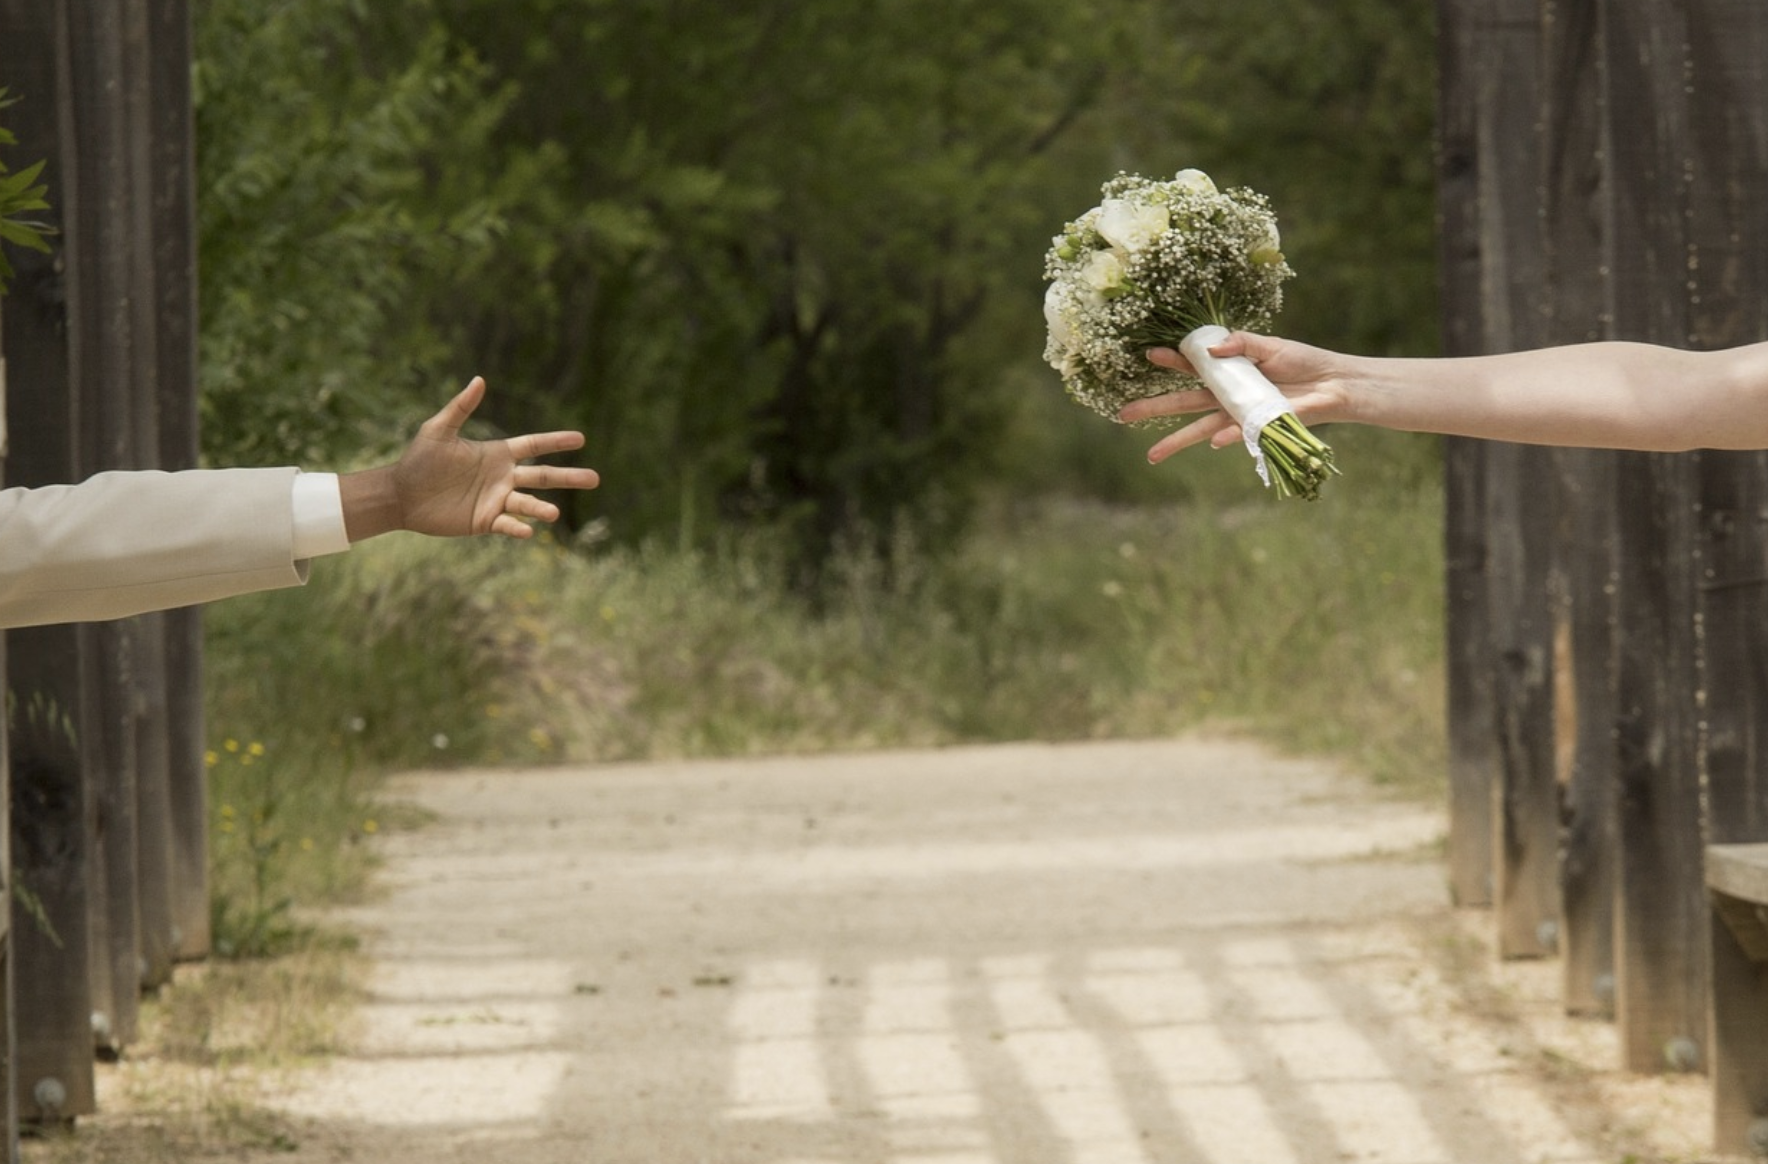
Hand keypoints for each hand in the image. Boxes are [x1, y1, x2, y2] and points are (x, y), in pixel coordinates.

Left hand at [340, 377, 599, 541]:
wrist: (401, 495)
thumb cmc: (418, 460)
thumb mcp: (438, 430)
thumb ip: (461, 408)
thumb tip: (479, 379)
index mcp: (497, 454)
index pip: (534, 446)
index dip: (556, 442)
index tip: (581, 439)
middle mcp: (502, 478)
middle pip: (543, 476)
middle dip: (569, 477)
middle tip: (596, 478)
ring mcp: (496, 501)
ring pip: (528, 504)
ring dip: (542, 508)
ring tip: (555, 514)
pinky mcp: (485, 522)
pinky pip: (508, 524)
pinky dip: (518, 528)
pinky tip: (529, 531)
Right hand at [1116, 331, 1353, 462]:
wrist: (1332, 384)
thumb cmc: (1302, 363)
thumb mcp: (1270, 345)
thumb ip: (1241, 343)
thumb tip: (1211, 349)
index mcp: (1227, 372)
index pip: (1191, 367)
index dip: (1171, 361)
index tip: (1150, 355)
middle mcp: (1226, 396)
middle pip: (1182, 404)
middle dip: (1153, 409)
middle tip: (1123, 415)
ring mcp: (1238, 414)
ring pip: (1199, 430)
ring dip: (1175, 442)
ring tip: (1150, 456)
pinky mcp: (1257, 427)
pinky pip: (1236, 435)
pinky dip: (1226, 437)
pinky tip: (1215, 442)